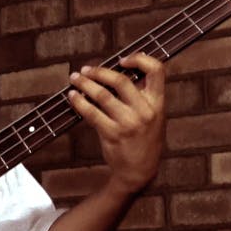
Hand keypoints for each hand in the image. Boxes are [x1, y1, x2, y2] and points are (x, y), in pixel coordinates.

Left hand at [67, 52, 165, 196]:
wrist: (140, 171)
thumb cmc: (144, 140)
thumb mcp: (153, 117)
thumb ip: (142, 97)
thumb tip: (115, 74)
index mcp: (158, 103)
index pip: (156, 70)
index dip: (140, 59)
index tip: (122, 60)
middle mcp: (145, 111)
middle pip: (120, 80)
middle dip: (99, 72)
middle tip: (86, 70)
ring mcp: (128, 123)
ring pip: (102, 95)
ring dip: (85, 84)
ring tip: (75, 79)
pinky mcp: (112, 134)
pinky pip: (91, 113)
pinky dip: (79, 102)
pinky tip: (72, 97)